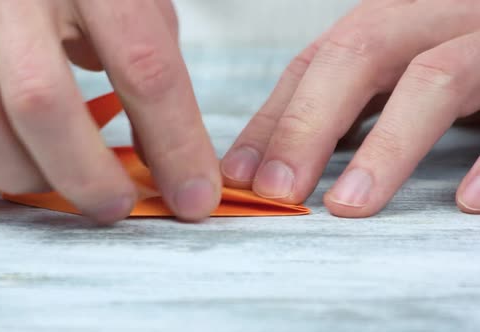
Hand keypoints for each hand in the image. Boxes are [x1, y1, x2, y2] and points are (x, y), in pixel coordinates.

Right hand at [0, 0, 220, 223]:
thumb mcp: (123, 0)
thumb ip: (148, 68)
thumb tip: (161, 161)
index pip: (143, 66)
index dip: (176, 144)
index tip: (195, 199)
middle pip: (41, 104)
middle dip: (87, 178)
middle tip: (115, 205)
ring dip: (24, 176)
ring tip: (54, 175)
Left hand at [221, 0, 479, 216]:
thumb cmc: (465, 62)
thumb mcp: (397, 73)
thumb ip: (342, 107)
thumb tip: (264, 164)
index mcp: (396, 20)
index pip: (316, 61)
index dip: (275, 117)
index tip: (242, 176)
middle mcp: (439, 16)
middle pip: (361, 51)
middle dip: (310, 123)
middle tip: (278, 190)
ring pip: (437, 78)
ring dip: (387, 147)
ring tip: (348, 204)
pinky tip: (467, 202)